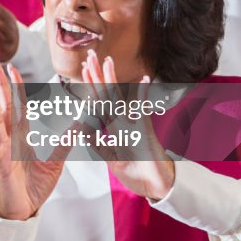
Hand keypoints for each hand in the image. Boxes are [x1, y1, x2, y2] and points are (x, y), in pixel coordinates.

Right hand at [0, 60, 67, 220]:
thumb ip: (65, 143)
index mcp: (21, 136)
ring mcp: (2, 149)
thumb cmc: (35, 186)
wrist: (25, 210)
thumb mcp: (56, 163)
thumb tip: (80, 125)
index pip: (17, 105)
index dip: (15, 86)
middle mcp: (9, 138)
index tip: (12, 67)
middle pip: (3, 106)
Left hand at [80, 50, 173, 199]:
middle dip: (96, 74)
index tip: (83, 68)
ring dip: (112, 79)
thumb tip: (84, 130)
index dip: (91, 86)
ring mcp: (133, 124)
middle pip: (106, 93)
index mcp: (114, 127)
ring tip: (106, 60)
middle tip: (89, 54)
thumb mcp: (110, 158)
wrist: (157, 186)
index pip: (99, 102)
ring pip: (119, 98)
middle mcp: (122, 121)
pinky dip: (143, 96)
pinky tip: (145, 80)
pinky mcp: (145, 131)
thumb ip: (98, 144)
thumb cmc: (137, 171)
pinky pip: (143, 111)